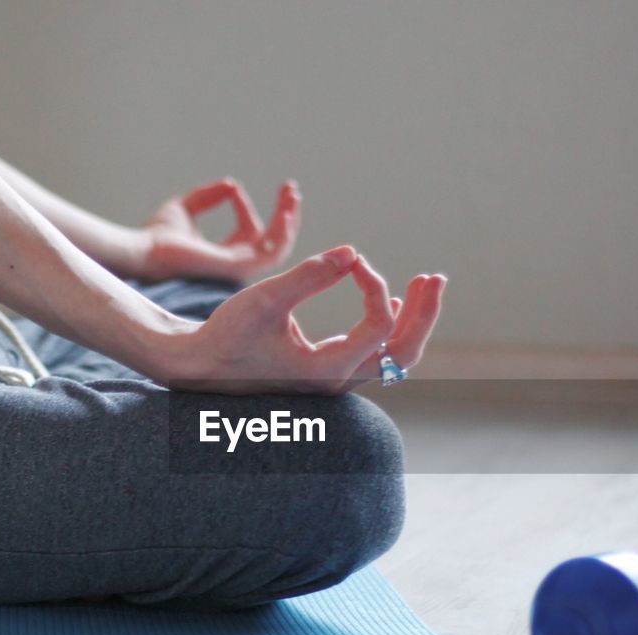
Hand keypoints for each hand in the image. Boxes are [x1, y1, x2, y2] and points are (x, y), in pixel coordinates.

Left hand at [135, 178, 300, 282]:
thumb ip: (206, 197)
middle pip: (271, 243)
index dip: (245, 207)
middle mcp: (234, 266)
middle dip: (285, 216)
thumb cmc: (155, 237)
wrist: (143, 250)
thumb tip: (232, 184)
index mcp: (222, 256)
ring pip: (278, 249)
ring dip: (289, 221)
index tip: (233, 188)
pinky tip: (286, 211)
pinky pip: (272, 253)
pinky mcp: (238, 267)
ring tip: (292, 195)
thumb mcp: (183, 208)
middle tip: (290, 189)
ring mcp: (238, 269)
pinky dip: (283, 232)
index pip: (247, 232)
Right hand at [169, 245, 445, 394]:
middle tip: (435, 277)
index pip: (378, 327)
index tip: (355, 263)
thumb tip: (353, 251)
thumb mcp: (265, 300)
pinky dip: (392, 328)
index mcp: (326, 370)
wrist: (201, 366)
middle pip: (404, 352)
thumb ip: (309, 276)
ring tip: (425, 284)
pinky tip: (394, 303)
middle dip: (424, 313)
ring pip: (395, 357)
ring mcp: (336, 379)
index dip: (376, 287)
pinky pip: (377, 355)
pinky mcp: (330, 371)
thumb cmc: (227, 334)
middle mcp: (338, 380)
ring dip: (413, 320)